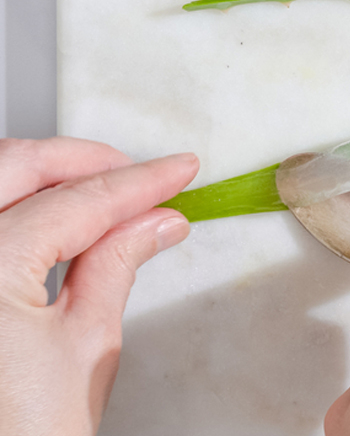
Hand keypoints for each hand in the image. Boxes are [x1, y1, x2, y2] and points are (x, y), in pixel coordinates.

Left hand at [0, 137, 198, 435]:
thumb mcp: (87, 346)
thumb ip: (117, 265)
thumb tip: (152, 222)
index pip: (77, 202)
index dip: (138, 183)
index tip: (175, 172)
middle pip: (16, 167)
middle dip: (83, 162)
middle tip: (138, 175)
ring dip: (42, 177)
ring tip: (97, 193)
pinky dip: (12, 206)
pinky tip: (46, 218)